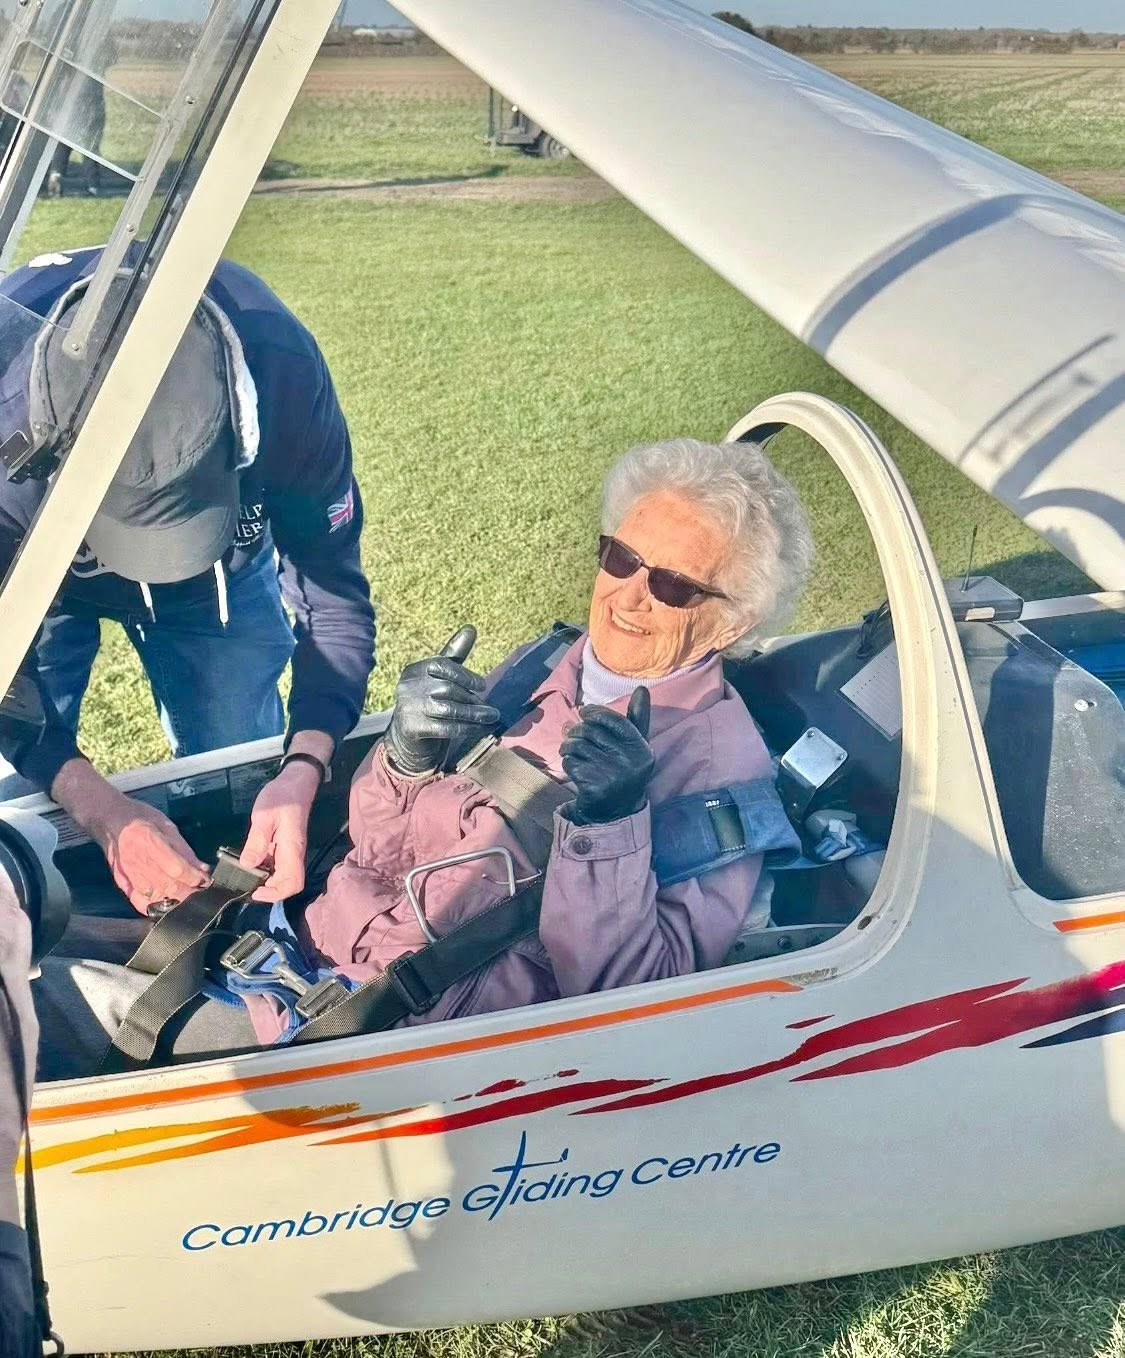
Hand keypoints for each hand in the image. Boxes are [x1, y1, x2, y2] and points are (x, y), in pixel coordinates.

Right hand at [72, 781, 207, 915]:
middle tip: (200, 890)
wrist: (110, 820)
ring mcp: (129, 875)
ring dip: (176, 900)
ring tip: (187, 896)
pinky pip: (140, 902)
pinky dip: (155, 907)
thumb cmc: (140, 818)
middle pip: (169, 887)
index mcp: (152, 843)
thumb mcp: (167, 826)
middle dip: (190, 892)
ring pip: (157, 897)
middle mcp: (139, 862)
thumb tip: (201, 868)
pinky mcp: (122, 883)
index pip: (177, 869)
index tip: (206, 880)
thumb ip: (184, 850)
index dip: (195, 878)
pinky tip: (166, 903)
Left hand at [239, 759, 319, 901]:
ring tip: (242, 875)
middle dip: (267, 891)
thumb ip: (256, 841)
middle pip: (287, 884)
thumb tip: (248, 865)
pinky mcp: (284, 847)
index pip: (292, 884)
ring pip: (280, 876)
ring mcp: (289, 852)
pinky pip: (275, 865)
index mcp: (291, 850)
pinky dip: (263, 869)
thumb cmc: (281, 797)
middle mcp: (293, 855)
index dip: (275, 894)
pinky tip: (249, 862)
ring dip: (264, 881)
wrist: (295, 783)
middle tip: (244, 884)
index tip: (255, 891)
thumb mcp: (264, 816)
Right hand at [384, 625, 498, 775]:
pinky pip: (445, 727)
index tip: (483, 686)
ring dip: (474, 714)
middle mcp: (408, 686)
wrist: (409, 736)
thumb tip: (471, 628)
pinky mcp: (412, 727)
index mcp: (415, 670)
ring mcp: (408, 707)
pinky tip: (480, 728)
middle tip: (490, 708)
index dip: (465, 675)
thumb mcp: (440, 676)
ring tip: (492, 716)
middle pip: (447, 688)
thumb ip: (454, 654)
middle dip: (471, 698)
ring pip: (448, 709)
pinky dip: (466, 728)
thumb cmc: (429, 700)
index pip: (442, 666)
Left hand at [561, 687, 653, 824]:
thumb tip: (642, 689)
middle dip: (577, 731)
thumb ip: (637, 718)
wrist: (616, 811)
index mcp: (641, 749)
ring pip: (577, 746)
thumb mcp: (635, 745)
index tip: (584, 712)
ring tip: (570, 750)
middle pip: (591, 732)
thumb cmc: (624, 769)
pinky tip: (574, 769)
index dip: (596, 713)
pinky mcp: (594, 787)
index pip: (614, 721)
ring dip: (568, 746)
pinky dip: (568, 763)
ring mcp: (612, 776)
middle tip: (572, 735)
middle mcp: (630, 762)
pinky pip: (571, 763)